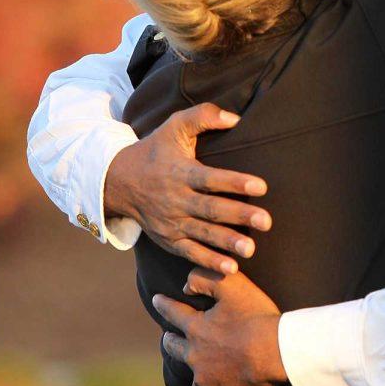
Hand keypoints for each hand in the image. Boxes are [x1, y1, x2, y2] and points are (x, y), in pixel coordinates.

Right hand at [105, 102, 271, 272]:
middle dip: (239, 216)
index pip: (210, 178)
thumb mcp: (174, 126)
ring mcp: (171, 223)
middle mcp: (175, 199)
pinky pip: (190, 253)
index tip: (261, 186)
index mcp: (180, 172)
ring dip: (227, 243)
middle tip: (267, 222)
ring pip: (203, 234)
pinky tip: (230, 269)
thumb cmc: (155, 151)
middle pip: (211, 209)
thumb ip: (203, 116)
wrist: (117, 181)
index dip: (235, 182)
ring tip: (251, 250)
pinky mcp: (168, 240)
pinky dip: (209, 262)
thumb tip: (235, 118)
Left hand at [154, 268, 285, 385]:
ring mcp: (209, 379)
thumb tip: (185, 285)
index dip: (164, 305)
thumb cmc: (255, 316)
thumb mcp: (232, 285)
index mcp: (197, 329)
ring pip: (194, 382)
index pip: (174, 313)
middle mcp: (196, 356)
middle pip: (175, 349)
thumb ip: (204, 278)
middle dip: (169, 342)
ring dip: (194, 377)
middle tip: (166, 339)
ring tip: (195, 378)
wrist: (276, 352)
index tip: (156, 300)